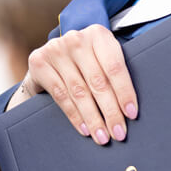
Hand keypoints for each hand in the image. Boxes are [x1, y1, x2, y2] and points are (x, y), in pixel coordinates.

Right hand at [6, 24, 137, 145]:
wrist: (49, 58)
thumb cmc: (85, 62)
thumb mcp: (101, 59)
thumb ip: (114, 73)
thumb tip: (132, 109)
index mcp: (98, 34)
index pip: (115, 67)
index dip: (124, 92)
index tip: (131, 114)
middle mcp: (76, 38)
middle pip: (98, 82)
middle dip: (110, 111)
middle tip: (119, 133)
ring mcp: (56, 49)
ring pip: (79, 92)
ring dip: (93, 119)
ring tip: (103, 136)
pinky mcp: (39, 62)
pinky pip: (61, 96)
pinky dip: (74, 116)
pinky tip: (84, 129)